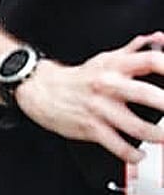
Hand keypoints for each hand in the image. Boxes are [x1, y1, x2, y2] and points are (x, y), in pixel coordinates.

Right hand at [15, 32, 163, 162]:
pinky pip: (115, 144)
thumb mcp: (106, 58)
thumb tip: (158, 39)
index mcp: (116, 66)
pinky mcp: (91, 128)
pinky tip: (138, 155)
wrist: (42, 91)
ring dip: (155, 135)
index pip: (150, 60)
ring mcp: (100, 109)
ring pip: (133, 125)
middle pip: (145, 93)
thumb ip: (134, 50)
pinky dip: (130, 154)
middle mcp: (109, 86)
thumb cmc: (78, 78)